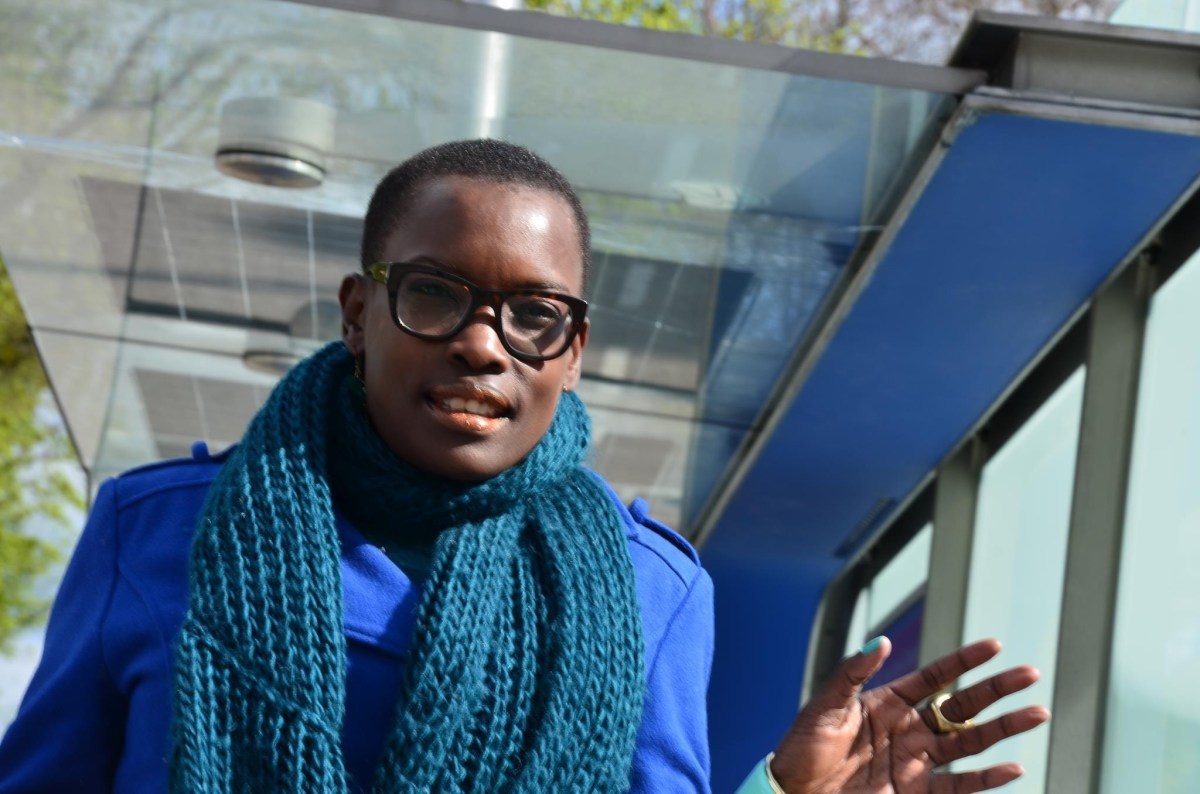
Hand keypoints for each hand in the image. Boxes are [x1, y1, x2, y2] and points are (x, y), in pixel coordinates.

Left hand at [769, 637, 1049, 792]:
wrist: (794, 792)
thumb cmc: (803, 747)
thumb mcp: (825, 706)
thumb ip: (852, 673)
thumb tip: (879, 640)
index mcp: (888, 702)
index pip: (935, 676)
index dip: (964, 661)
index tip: (994, 645)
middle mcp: (909, 729)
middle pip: (962, 705)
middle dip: (996, 690)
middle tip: (1029, 674)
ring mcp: (916, 761)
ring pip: (970, 741)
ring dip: (1003, 729)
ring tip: (1036, 713)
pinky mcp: (917, 792)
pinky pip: (960, 784)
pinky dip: (987, 779)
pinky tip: (1013, 768)